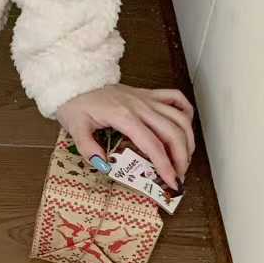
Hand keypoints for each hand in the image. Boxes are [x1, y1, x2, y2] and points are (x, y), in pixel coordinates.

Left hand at [56, 84, 194, 190]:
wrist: (76, 81)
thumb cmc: (75, 104)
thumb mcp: (75, 128)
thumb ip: (88, 148)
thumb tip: (105, 166)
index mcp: (124, 117)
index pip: (153, 144)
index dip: (165, 165)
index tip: (172, 182)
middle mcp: (140, 106)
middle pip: (173, 132)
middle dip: (181, 157)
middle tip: (179, 175)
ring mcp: (146, 98)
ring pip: (179, 117)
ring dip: (188, 139)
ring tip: (184, 158)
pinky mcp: (148, 94)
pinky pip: (175, 98)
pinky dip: (186, 112)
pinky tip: (185, 129)